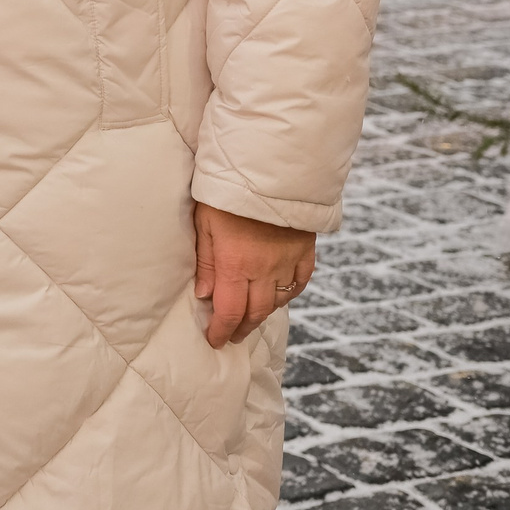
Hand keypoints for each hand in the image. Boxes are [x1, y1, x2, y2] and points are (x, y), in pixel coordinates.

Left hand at [193, 202, 315, 348]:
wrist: (270, 169)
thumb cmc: (227, 192)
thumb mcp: (204, 223)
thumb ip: (206, 261)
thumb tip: (204, 294)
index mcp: (236, 264)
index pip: (229, 311)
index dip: (221, 330)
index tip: (214, 340)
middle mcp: (264, 269)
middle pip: (255, 312)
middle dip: (242, 328)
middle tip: (232, 336)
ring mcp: (288, 260)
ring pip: (278, 300)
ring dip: (263, 313)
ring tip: (251, 318)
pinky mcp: (305, 249)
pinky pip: (300, 281)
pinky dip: (289, 293)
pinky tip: (279, 295)